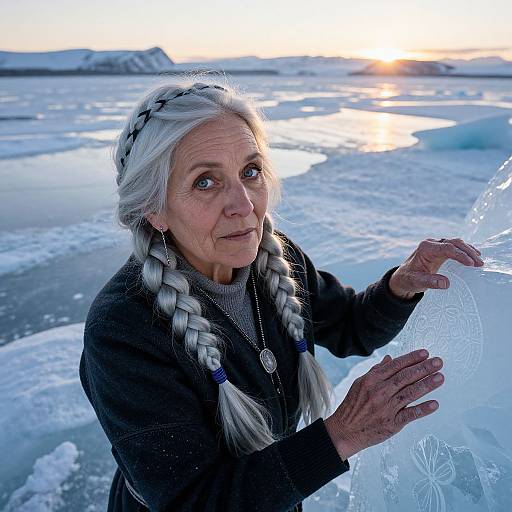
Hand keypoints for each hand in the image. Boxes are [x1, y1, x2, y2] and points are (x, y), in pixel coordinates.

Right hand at [324, 349, 443, 459]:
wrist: (345, 430)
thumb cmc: (353, 406)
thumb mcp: (360, 384)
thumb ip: (376, 371)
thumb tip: (389, 358)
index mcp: (372, 380)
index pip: (396, 365)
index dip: (411, 358)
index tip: (425, 353)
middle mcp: (380, 392)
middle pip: (405, 377)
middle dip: (423, 368)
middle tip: (438, 362)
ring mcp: (387, 407)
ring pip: (410, 393)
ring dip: (427, 385)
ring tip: (440, 377)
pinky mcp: (392, 423)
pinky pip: (410, 414)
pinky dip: (423, 409)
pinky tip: (434, 404)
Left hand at [388, 237, 483, 299]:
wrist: (403, 277)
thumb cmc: (409, 279)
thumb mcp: (417, 282)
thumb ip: (430, 282)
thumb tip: (446, 283)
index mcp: (426, 248)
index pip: (447, 248)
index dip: (460, 255)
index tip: (470, 264)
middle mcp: (432, 244)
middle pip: (454, 242)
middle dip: (468, 251)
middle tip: (479, 263)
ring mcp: (437, 246)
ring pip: (456, 243)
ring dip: (469, 251)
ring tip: (479, 261)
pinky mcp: (441, 250)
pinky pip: (455, 247)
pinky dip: (465, 251)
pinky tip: (474, 256)